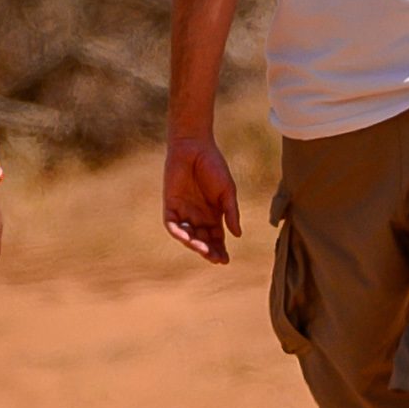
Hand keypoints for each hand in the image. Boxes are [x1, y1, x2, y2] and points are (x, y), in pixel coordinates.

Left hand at [163, 128, 241, 262]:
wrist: (194, 146)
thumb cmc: (214, 166)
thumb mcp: (227, 190)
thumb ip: (231, 211)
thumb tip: (237, 235)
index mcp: (213, 214)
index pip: (216, 238)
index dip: (220, 249)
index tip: (225, 260)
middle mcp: (198, 216)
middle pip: (202, 240)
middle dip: (208, 250)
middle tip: (215, 258)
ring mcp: (184, 211)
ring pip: (187, 235)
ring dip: (194, 244)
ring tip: (203, 249)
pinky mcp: (170, 204)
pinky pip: (172, 224)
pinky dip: (178, 232)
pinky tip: (186, 237)